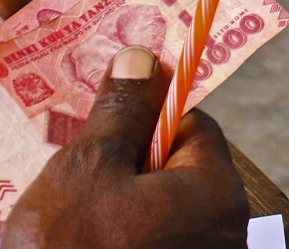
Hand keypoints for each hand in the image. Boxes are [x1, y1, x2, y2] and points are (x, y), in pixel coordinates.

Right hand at [0, 46, 248, 248]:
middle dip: (129, 164)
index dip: (147, 115)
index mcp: (215, 194)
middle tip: (75, 165)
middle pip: (178, 174)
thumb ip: (122, 109)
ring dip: (118, 207)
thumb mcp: (90, 165)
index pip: (194, 127)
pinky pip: (150, 247)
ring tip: (66, 213)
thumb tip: (144, 59)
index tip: (105, 118)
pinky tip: (77, 243)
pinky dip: (118, 241)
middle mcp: (222, 237)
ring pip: (159, 216)